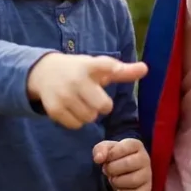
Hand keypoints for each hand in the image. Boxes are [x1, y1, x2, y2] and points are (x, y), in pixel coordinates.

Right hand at [27, 53, 147, 128]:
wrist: (43, 72)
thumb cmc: (80, 70)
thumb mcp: (99, 67)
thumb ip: (123, 71)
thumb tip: (146, 69)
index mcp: (90, 65)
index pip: (106, 65)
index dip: (115, 69)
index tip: (132, 69)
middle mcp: (76, 79)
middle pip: (103, 106)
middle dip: (102, 106)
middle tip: (94, 98)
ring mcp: (64, 95)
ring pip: (89, 118)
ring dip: (89, 114)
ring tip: (81, 102)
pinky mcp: (54, 109)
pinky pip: (76, 125)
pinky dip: (76, 121)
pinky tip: (71, 108)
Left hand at [93, 138, 151, 190]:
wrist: (122, 170)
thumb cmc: (114, 157)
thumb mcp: (105, 149)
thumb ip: (100, 150)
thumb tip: (98, 158)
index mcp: (136, 145)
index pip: (125, 147)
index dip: (111, 155)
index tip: (107, 159)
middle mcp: (145, 158)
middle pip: (129, 164)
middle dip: (112, 169)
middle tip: (108, 171)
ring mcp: (147, 174)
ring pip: (133, 180)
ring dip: (117, 182)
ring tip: (113, 179)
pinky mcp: (147, 189)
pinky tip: (119, 190)